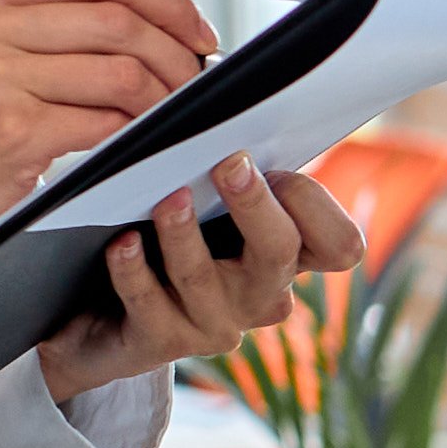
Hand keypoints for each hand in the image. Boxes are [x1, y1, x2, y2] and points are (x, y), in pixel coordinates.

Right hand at [0, 0, 225, 266]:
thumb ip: (54, 24)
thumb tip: (164, 16)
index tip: (196, 30)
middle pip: (118, 16)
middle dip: (176, 51)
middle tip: (195, 80)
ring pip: (121, 69)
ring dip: (163, 96)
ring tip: (169, 113)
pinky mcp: (8, 128)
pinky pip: (105, 120)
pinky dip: (135, 130)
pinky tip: (135, 139)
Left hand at [36, 152, 373, 400]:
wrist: (106, 317)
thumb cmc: (169, 238)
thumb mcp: (213, 204)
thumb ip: (238, 170)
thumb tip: (228, 105)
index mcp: (288, 258)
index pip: (340, 245)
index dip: (315, 205)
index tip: (276, 167)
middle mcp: (260, 294)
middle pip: (280, 252)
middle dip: (255, 205)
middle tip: (230, 163)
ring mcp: (214, 323)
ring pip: (204, 277)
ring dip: (184, 232)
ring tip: (165, 199)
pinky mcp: (163, 342)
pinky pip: (149, 303)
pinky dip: (133, 268)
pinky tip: (122, 242)